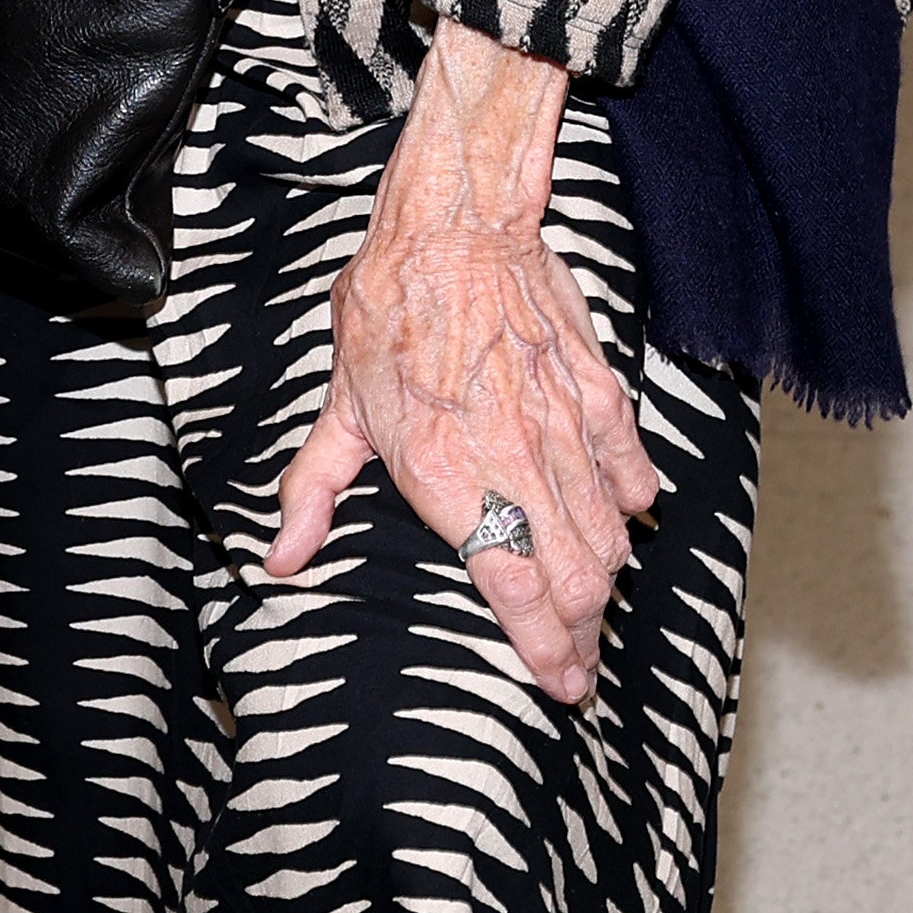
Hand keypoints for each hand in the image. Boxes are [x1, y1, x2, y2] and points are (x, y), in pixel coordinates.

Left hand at [262, 25, 661, 706]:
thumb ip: (314, 491)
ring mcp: (565, 429)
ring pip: (608, 532)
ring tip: (597, 607)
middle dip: (585, 633)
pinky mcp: (597, 391)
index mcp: (449, 480)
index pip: (517, 590)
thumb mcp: (339, 408)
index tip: (562, 685)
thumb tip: (281, 559)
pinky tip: (625, 516)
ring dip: (607, 579)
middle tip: (581, 663)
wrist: (454, 227)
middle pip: (576, 577)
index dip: (546, 650)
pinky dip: (631, 502)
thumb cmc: (387, 313)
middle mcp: (517, 464)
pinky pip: (630, 466)